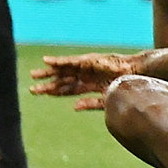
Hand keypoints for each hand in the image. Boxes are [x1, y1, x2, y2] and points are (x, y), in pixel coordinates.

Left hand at [30, 51, 147, 97]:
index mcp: (88, 85)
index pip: (68, 89)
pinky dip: (58, 61)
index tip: (42, 94)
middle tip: (32, 89)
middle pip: (62, 80)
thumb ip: (90, 103)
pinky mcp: (88, 60)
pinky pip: (70, 62)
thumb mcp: (106, 99)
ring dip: (48, 72)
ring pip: (63, 71)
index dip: (55, 92)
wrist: (135, 74)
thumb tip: (74, 107)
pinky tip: (47, 61)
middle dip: (47, 84)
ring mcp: (85, 67)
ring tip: (34, 75)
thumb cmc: (124, 87)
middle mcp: (84, 75)